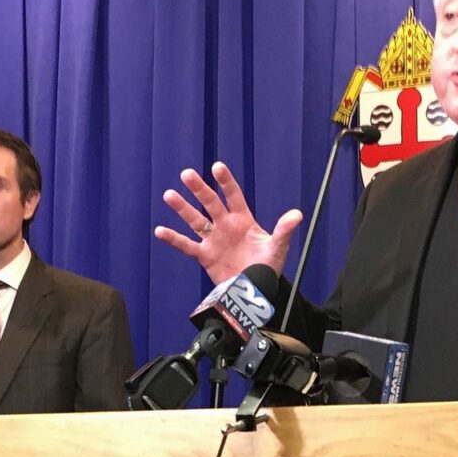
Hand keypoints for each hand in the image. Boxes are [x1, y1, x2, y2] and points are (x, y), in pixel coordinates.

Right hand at [154, 161, 302, 283]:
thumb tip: (297, 214)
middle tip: (187, 174)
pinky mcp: (205, 256)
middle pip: (210, 203)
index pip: (234, 196)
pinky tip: (160, 230)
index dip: (226, 182)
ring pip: (195, 220)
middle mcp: (225, 225)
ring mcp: (213, 239)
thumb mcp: (277, 247)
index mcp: (243, 220)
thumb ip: (284, 230)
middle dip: (199, 189)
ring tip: (169, 195)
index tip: (217, 167)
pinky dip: (174, 239)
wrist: (255, 289)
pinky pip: (187, 245)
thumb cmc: (267, 266)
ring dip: (182, 208)